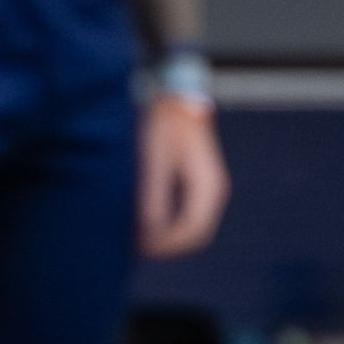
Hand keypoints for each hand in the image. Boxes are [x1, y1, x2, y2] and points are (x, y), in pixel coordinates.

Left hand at [138, 90, 229, 260]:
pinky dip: (165, 224)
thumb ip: (152, 197)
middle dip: (165, 245)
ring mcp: (205, 188)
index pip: (193, 232)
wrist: (173, 96)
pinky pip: (184, 215)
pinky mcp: (194, 184)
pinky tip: (141, 221)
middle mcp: (212, 191)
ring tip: (133, 236)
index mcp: (208, 186)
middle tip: (132, 247)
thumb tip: (148, 233)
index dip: (166, 246)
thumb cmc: (162, 124)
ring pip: (190, 227)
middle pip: (194, 235)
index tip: (138, 247)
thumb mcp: (154, 160)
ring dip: (165, 236)